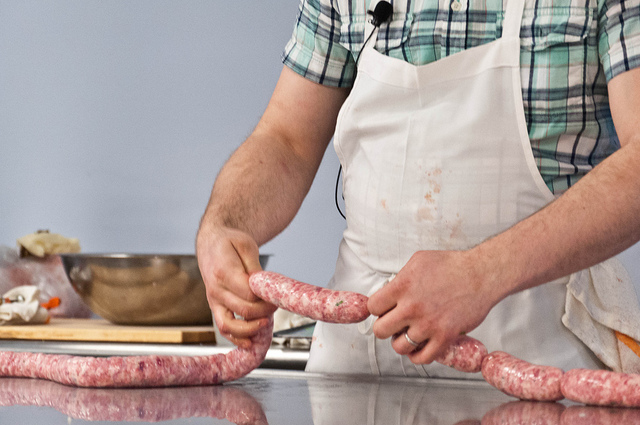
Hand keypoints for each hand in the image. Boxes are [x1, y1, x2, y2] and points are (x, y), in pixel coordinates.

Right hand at [196, 225, 276, 347]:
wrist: (211, 243)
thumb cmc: (230, 243)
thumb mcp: (246, 245)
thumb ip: (255, 268)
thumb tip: (264, 288)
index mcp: (224, 271)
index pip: (248, 293)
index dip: (265, 299)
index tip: (276, 296)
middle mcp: (216, 289)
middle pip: (244, 310)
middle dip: (264, 311)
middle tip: (276, 306)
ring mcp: (214, 300)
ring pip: (229, 325)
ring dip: (250, 330)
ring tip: (265, 326)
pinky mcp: (215, 307)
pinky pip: (223, 328)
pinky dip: (236, 339)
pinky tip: (250, 343)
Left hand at [368, 250, 500, 364]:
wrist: (481, 275)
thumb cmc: (452, 265)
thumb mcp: (418, 261)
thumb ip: (400, 278)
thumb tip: (388, 290)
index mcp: (402, 286)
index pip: (372, 307)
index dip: (377, 309)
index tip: (384, 309)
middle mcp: (411, 307)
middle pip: (380, 330)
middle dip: (385, 327)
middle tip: (394, 323)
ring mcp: (427, 324)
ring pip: (399, 347)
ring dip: (401, 342)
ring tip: (408, 334)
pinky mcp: (444, 337)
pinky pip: (422, 358)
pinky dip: (417, 356)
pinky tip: (419, 347)